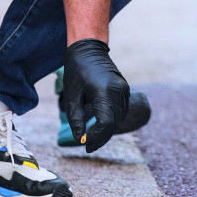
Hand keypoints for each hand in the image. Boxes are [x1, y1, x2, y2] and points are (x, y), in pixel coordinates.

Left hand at [59, 38, 129, 152]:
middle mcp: (118, 91)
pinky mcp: (124, 89)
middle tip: (88, 147)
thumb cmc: (77, 70)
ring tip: (94, 140)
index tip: (85, 144)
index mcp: (105, 92)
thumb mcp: (72, 95)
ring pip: (119, 118)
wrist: (88, 49)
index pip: (106, 122)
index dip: (96, 136)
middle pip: (114, 123)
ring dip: (108, 131)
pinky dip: (113, 121)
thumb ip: (75, 118)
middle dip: (102, 137)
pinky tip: (102, 127)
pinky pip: (121, 110)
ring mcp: (124, 90)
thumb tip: (80, 138)